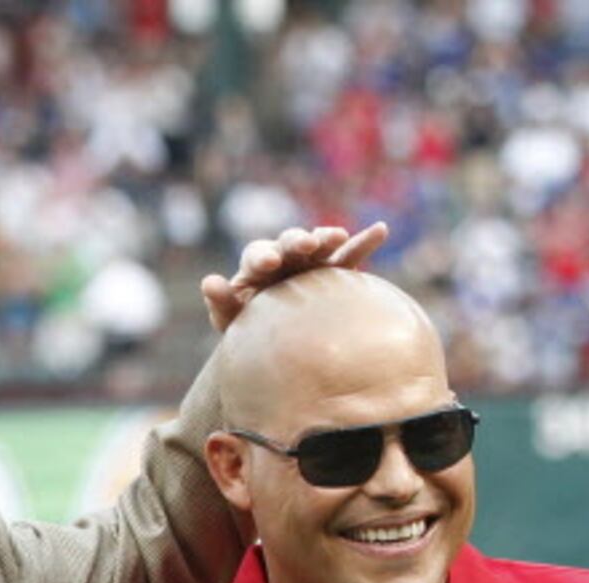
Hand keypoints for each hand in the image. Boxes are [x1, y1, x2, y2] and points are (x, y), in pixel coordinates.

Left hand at [201, 222, 390, 331]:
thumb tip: (208, 281)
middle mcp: (284, 258)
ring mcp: (311, 262)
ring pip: (319, 244)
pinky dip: (364, 242)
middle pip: (289, 242)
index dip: (261, 256)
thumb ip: (221, 303)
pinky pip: (351, 254)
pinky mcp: (335, 272)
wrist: (277, 346)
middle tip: (303, 246)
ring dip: (327, 237)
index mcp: (257, 267)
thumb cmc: (250, 332)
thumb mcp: (232, 322)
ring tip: (337, 237)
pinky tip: (381, 230)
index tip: (267, 264)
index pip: (257, 253)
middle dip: (296, 241)